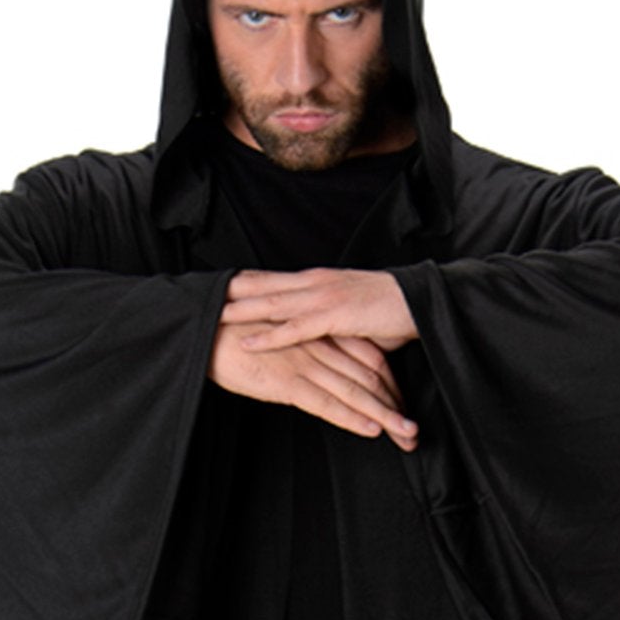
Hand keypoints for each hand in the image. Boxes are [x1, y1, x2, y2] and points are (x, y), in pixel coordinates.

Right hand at [210, 322, 418, 450]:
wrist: (202, 328)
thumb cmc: (234, 332)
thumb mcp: (278, 337)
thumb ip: (301, 349)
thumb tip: (314, 368)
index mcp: (319, 334)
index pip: (368, 357)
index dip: (390, 384)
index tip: (402, 405)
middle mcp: (318, 347)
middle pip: (370, 376)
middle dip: (395, 405)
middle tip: (415, 431)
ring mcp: (305, 363)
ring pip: (355, 392)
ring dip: (385, 417)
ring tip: (408, 437)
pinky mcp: (287, 381)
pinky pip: (327, 402)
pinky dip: (352, 417)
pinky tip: (372, 429)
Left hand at [220, 266, 418, 354]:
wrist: (421, 302)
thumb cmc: (390, 311)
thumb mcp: (349, 314)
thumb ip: (326, 321)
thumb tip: (312, 333)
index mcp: (317, 282)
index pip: (271, 279)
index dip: (242, 282)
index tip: (215, 285)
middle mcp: (315, 284)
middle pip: (263, 286)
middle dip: (230, 291)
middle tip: (199, 293)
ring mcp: (323, 298)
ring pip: (272, 304)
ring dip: (240, 310)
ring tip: (211, 314)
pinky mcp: (335, 316)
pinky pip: (295, 327)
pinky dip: (270, 335)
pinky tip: (249, 340)